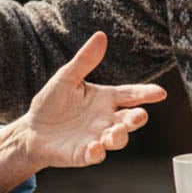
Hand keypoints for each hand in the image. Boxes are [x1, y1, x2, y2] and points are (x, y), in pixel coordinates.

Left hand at [17, 32, 166, 167]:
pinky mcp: (84, 154)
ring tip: (114, 132)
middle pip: (130, 119)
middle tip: (138, 116)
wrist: (31, 130)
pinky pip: (95, 156)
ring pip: (117, 139)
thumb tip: (100, 36)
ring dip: (119, 136)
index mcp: (105, 99)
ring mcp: (97, 138)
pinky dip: (97, 153)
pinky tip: (94, 147)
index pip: (131, 94)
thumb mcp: (66, 78)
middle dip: (137, 119)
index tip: (160, 93)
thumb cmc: (51, 103)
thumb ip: (84, 61)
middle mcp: (106, 119)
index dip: (146, 93)